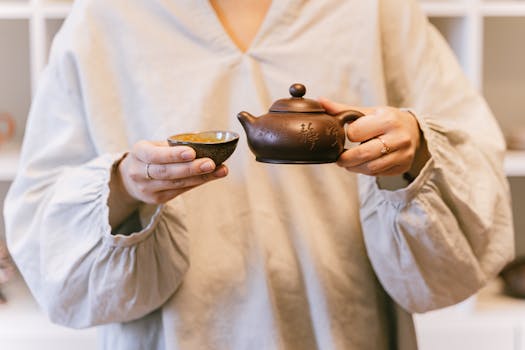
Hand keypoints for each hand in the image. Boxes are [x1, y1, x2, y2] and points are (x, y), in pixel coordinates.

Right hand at [108, 140, 227, 227]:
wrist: (130, 179)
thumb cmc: (149, 156)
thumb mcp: (154, 146)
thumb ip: (173, 144)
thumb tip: (204, 138)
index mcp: (138, 153)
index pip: (154, 155)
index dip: (173, 155)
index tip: (192, 152)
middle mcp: (139, 173)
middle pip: (167, 172)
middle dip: (191, 168)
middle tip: (211, 163)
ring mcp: (148, 189)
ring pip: (177, 184)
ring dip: (201, 177)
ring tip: (220, 170)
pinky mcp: (157, 199)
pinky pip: (180, 190)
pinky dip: (197, 183)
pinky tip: (211, 176)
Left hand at [319, 98, 428, 176]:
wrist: (413, 130)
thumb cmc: (386, 119)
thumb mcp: (368, 112)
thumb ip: (344, 110)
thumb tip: (320, 102)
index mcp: (388, 120)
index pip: (356, 133)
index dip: (348, 135)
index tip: (350, 134)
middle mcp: (398, 137)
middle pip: (363, 154)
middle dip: (345, 159)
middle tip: (339, 159)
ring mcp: (403, 154)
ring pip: (370, 168)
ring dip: (354, 168)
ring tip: (348, 163)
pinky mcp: (403, 166)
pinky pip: (378, 174)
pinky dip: (366, 171)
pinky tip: (362, 165)